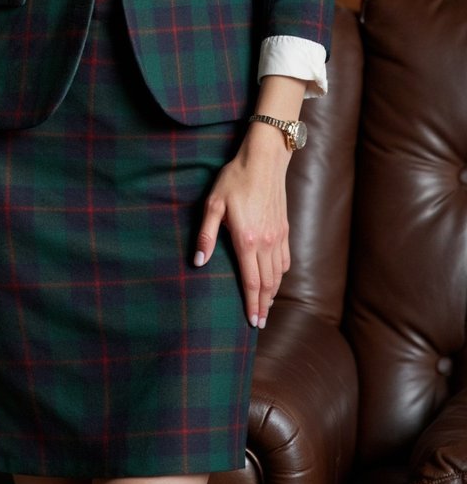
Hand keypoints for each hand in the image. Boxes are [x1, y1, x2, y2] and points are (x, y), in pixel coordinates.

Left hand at [193, 127, 290, 328]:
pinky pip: (286, 259)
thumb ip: (206, 234)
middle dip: (263, 305)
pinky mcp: (284, 228)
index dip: (251, 304)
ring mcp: (278, 236)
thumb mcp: (213, 204)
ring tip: (266, 306)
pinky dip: (282, 274)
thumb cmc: (235, 179)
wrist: (264, 160)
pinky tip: (276, 279)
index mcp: (247, 240)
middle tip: (259, 323)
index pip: (251, 282)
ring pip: (279, 273)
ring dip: (273, 292)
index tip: (252, 322)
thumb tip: (199, 262)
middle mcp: (266, 242)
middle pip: (268, 283)